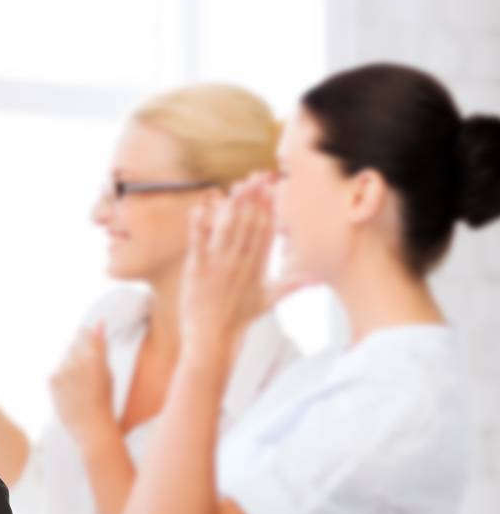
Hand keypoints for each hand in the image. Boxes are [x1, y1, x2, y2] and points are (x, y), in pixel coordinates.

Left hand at [49, 321, 116, 450]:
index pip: (83, 334)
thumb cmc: (104, 400)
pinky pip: (56, 371)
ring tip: (79, 385)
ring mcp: (62, 370)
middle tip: (85, 373)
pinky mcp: (51, 379)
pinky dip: (61, 377)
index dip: (85, 337)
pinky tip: (70, 390)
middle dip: (77, 352)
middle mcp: (77, 361)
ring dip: (69, 366)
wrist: (90, 426)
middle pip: (71, 344)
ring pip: (63, 358)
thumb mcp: (107, 372)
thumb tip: (99, 322)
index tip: (87, 343)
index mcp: (94, 357)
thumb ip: (101, 346)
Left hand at [180, 174, 308, 352]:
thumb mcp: (269, 301)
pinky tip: (202, 206)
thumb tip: (316, 279)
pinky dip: (200, 225)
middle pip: (250, 224)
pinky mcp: (197, 271)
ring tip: (238, 184)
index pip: (266, 230)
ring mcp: (219, 266)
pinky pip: (199, 243)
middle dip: (255, 198)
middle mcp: (241, 263)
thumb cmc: (239, 319)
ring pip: (229, 229)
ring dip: (234, 205)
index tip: (273, 187)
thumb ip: (292, 285)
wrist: (214, 338)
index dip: (270, 207)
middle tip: (258, 175)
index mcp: (257, 266)